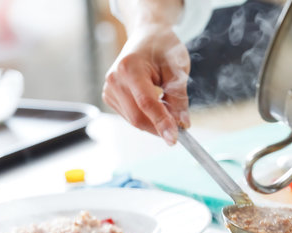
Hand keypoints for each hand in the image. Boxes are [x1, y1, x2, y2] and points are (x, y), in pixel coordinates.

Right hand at [103, 24, 189, 144]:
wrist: (147, 35)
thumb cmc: (162, 48)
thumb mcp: (177, 69)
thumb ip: (179, 98)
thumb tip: (182, 124)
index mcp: (129, 67)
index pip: (146, 103)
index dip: (161, 123)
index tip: (174, 139)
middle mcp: (114, 79)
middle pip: (138, 117)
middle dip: (159, 127)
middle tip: (180, 128)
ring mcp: (109, 89)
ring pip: (134, 121)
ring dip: (154, 123)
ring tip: (169, 108)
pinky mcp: (110, 97)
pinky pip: (130, 117)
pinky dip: (146, 118)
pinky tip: (156, 106)